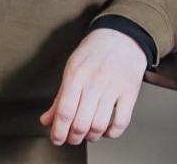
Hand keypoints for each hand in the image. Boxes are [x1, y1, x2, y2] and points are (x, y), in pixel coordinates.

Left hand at [38, 28, 146, 145]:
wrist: (120, 37)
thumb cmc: (93, 54)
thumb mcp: (71, 69)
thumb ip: (59, 97)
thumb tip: (46, 121)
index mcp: (76, 75)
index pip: (64, 110)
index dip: (58, 130)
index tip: (56, 139)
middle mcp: (94, 81)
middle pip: (81, 121)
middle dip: (74, 137)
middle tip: (71, 139)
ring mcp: (114, 87)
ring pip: (100, 124)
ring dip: (92, 137)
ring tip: (87, 135)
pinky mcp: (130, 92)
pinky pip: (122, 121)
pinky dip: (112, 133)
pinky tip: (106, 131)